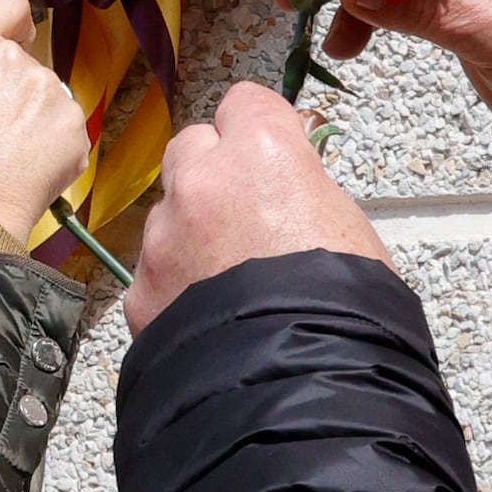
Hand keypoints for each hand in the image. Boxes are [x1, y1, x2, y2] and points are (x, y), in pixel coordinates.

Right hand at [0, 0, 95, 242]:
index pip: (7, 3)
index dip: (13, 25)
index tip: (12, 42)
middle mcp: (13, 59)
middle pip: (27, 63)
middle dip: (16, 92)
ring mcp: (49, 92)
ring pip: (48, 100)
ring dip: (36, 123)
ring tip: (4, 162)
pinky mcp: (74, 127)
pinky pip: (66, 133)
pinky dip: (53, 151)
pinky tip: (25, 175)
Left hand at [127, 84, 387, 330]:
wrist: (301, 389)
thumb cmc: (345, 311)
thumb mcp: (350, 229)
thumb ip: (306, 190)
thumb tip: (293, 184)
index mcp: (262, 155)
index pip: (245, 103)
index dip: (261, 128)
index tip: (274, 150)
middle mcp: (201, 183)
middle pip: (193, 148)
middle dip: (214, 171)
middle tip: (247, 213)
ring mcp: (163, 237)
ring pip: (168, 213)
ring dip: (191, 231)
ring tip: (231, 280)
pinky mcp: (141, 291)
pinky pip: (155, 272)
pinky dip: (175, 286)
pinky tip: (208, 317)